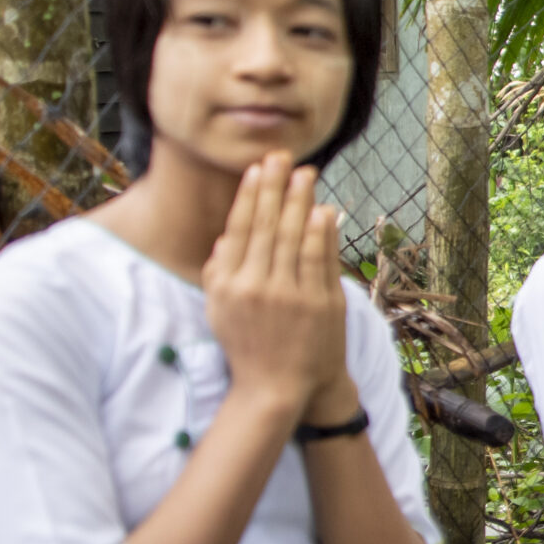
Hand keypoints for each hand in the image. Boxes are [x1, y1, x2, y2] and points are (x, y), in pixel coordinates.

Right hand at [204, 153, 351, 421]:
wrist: (277, 387)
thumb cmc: (246, 344)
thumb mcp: (219, 309)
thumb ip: (220, 269)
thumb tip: (229, 233)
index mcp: (231, 285)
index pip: (242, 230)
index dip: (250, 196)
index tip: (257, 168)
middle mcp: (259, 287)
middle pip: (269, 226)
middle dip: (276, 187)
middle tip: (282, 156)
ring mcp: (293, 296)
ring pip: (296, 238)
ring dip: (301, 201)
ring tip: (306, 173)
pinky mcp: (321, 305)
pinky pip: (322, 261)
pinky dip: (323, 234)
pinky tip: (324, 210)